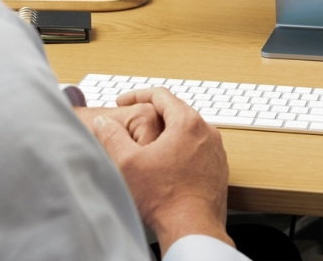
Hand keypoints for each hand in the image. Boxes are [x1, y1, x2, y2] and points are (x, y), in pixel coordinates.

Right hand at [92, 87, 234, 254]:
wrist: (193, 228)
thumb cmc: (164, 198)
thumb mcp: (127, 164)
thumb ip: (112, 137)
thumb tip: (104, 123)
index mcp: (188, 122)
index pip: (161, 95)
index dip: (137, 95)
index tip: (122, 102)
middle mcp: (207, 131)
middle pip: (177, 111)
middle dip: (152, 114)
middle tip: (133, 123)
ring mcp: (215, 150)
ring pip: (189, 131)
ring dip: (168, 133)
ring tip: (149, 145)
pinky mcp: (218, 167)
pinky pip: (199, 149)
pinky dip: (182, 150)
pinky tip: (168, 165)